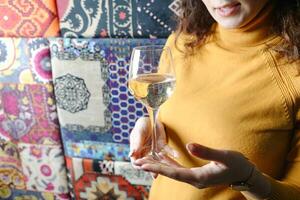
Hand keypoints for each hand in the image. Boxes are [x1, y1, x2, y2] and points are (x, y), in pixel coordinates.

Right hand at [129, 117, 177, 167]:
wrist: (151, 118)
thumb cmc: (142, 125)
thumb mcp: (138, 133)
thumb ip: (136, 144)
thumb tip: (131, 155)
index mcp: (137, 150)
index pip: (136, 161)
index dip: (139, 166)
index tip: (143, 168)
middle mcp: (146, 152)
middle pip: (148, 163)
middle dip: (151, 169)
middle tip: (155, 175)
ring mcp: (154, 150)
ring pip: (158, 160)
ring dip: (162, 165)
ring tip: (167, 169)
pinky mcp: (162, 146)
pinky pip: (168, 151)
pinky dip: (173, 153)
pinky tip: (177, 155)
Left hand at [134, 143, 254, 188]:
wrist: (244, 173)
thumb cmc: (236, 164)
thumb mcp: (224, 156)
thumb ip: (206, 151)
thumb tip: (189, 145)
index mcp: (199, 177)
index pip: (174, 173)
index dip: (158, 168)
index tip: (144, 164)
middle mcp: (195, 180)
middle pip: (170, 174)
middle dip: (153, 168)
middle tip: (137, 162)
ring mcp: (195, 178)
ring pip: (173, 172)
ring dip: (159, 166)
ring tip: (145, 161)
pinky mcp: (197, 175)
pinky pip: (178, 170)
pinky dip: (168, 165)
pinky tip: (162, 158)